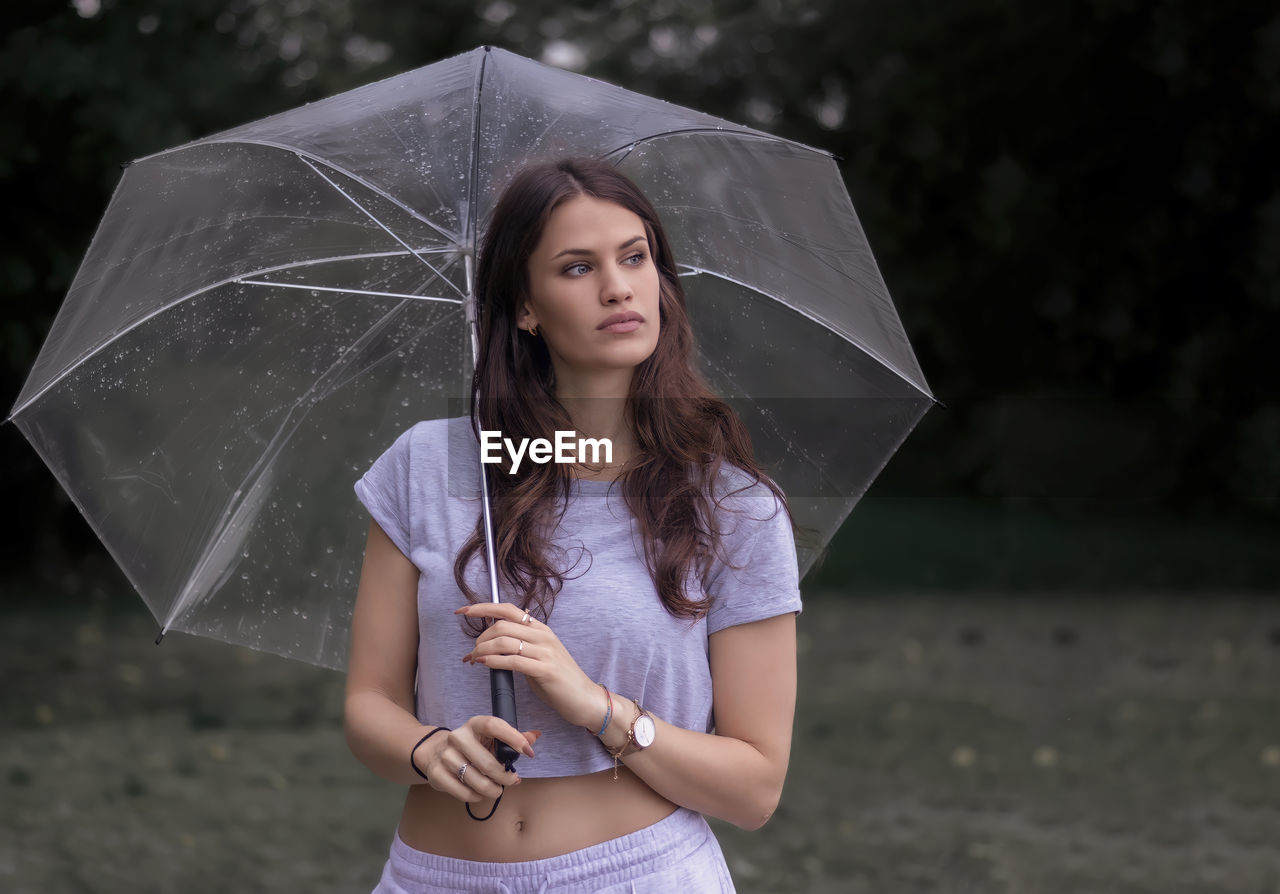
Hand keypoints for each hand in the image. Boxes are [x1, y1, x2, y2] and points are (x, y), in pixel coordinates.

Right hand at [413, 716, 540, 803]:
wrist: (435, 752)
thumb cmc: (471, 745)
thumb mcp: (490, 738)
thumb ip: (513, 737)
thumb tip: (535, 736)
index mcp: (474, 724)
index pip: (494, 725)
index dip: (513, 738)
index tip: (528, 752)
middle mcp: (458, 737)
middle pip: (487, 763)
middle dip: (505, 777)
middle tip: (512, 780)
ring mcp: (445, 756)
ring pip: (477, 781)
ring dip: (492, 790)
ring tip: (497, 789)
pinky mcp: (437, 774)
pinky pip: (464, 793)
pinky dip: (476, 797)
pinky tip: (479, 793)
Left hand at [458, 602, 603, 730]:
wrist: (584, 698)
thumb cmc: (558, 679)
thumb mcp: (538, 656)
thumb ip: (520, 646)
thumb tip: (492, 642)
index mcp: (540, 629)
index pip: (508, 609)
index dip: (483, 607)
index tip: (462, 611)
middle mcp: (543, 636)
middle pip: (502, 625)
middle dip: (480, 638)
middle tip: (472, 653)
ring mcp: (545, 652)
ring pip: (504, 641)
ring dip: (482, 650)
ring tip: (474, 660)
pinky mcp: (545, 670)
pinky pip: (512, 661)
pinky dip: (493, 661)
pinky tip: (483, 664)